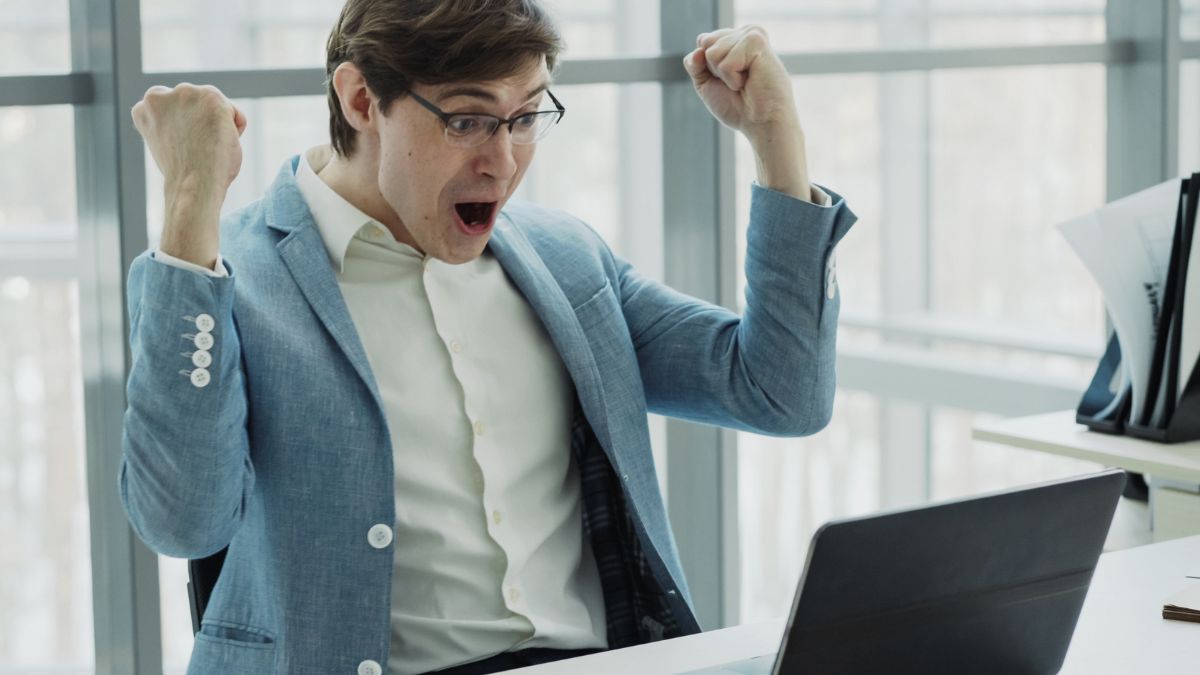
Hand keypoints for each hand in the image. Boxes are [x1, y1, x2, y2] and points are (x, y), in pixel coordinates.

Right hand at [131, 84, 246, 266]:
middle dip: (202, 125)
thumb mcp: (167, 142)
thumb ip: (174, 124)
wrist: (192, 186)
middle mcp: (159, 94)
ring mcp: (185, 93)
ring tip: (207, 148)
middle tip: (196, 149)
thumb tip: (193, 120)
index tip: (183, 148)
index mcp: (145, 108)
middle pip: (196, 105)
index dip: (186, 132)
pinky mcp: (210, 97)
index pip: (177, 110)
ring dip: (218, 128)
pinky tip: (220, 144)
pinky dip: (235, 131)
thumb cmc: (184, 174)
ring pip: (215, 108)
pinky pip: (235, 115)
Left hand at [682, 26, 796, 138]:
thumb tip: (699, 46)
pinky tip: (751, 81)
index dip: (706, 66)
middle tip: (738, 81)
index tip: (728, 79)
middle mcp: (745, 33)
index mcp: (736, 39)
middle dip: (713, 69)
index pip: (703, 40)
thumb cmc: (738, 106)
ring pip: (712, 52)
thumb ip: (694, 63)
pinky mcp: (757, 41)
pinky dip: (733, 79)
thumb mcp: (706, 83)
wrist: (761, 123)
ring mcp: (751, 35)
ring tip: (745, 81)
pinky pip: (725, 63)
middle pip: (705, 43)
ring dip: (724, 76)